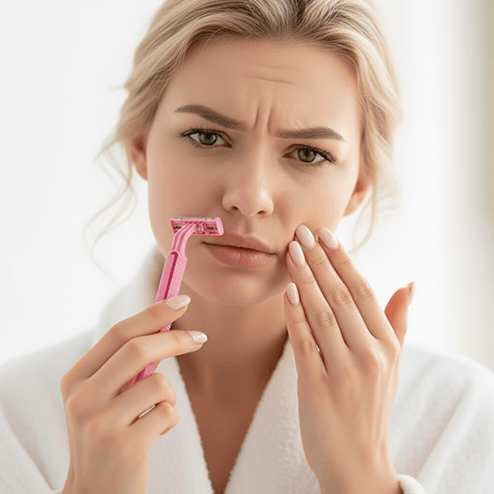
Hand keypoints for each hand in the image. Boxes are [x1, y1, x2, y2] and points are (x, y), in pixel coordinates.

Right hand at [60, 296, 205, 493]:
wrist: (94, 493)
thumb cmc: (107, 435)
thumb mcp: (103, 397)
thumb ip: (124, 365)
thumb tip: (165, 324)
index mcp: (76, 379)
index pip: (119, 332)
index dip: (153, 313)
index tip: (182, 301)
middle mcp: (82, 398)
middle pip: (138, 349)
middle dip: (175, 339)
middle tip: (200, 338)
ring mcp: (100, 423)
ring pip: (158, 383)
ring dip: (170, 394)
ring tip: (159, 411)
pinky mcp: (123, 446)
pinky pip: (167, 413)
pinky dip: (171, 419)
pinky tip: (155, 433)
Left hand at [284, 224, 411, 493]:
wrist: (357, 462)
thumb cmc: (371, 405)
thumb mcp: (392, 364)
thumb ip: (397, 322)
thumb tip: (409, 283)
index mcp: (387, 345)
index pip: (363, 291)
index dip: (343, 260)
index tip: (326, 235)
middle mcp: (369, 355)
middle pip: (340, 296)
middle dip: (319, 261)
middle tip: (302, 233)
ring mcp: (344, 371)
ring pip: (321, 313)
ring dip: (304, 279)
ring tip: (291, 252)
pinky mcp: (317, 387)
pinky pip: (303, 342)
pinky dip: (294, 315)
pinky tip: (287, 291)